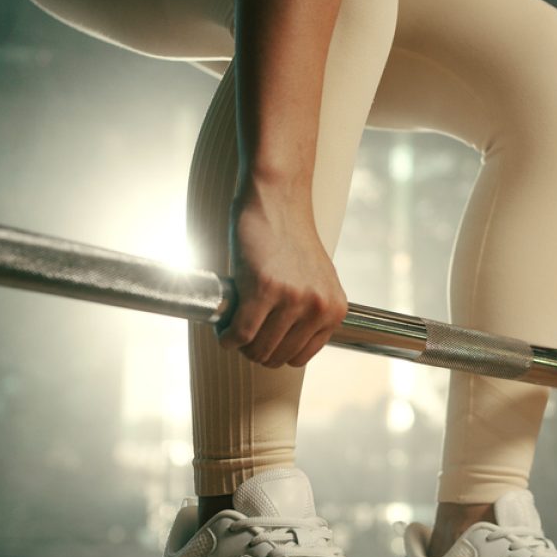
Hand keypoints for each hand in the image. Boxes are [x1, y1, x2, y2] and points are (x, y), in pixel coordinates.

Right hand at [217, 198, 347, 367]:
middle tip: (241, 334)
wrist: (277, 200)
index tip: (260, 341)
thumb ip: (310, 313)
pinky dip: (227, 338)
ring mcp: (293, 299)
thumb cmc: (290, 238)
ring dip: (239, 346)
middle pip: (277, 356)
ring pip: (258, 349)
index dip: (276, 353)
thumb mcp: (316, 280)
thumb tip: (287, 348)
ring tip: (232, 329)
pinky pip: (241, 333)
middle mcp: (318, 307)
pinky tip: (222, 329)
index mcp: (334, 309)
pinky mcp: (264, 288)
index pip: (300, 356)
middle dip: (255, 351)